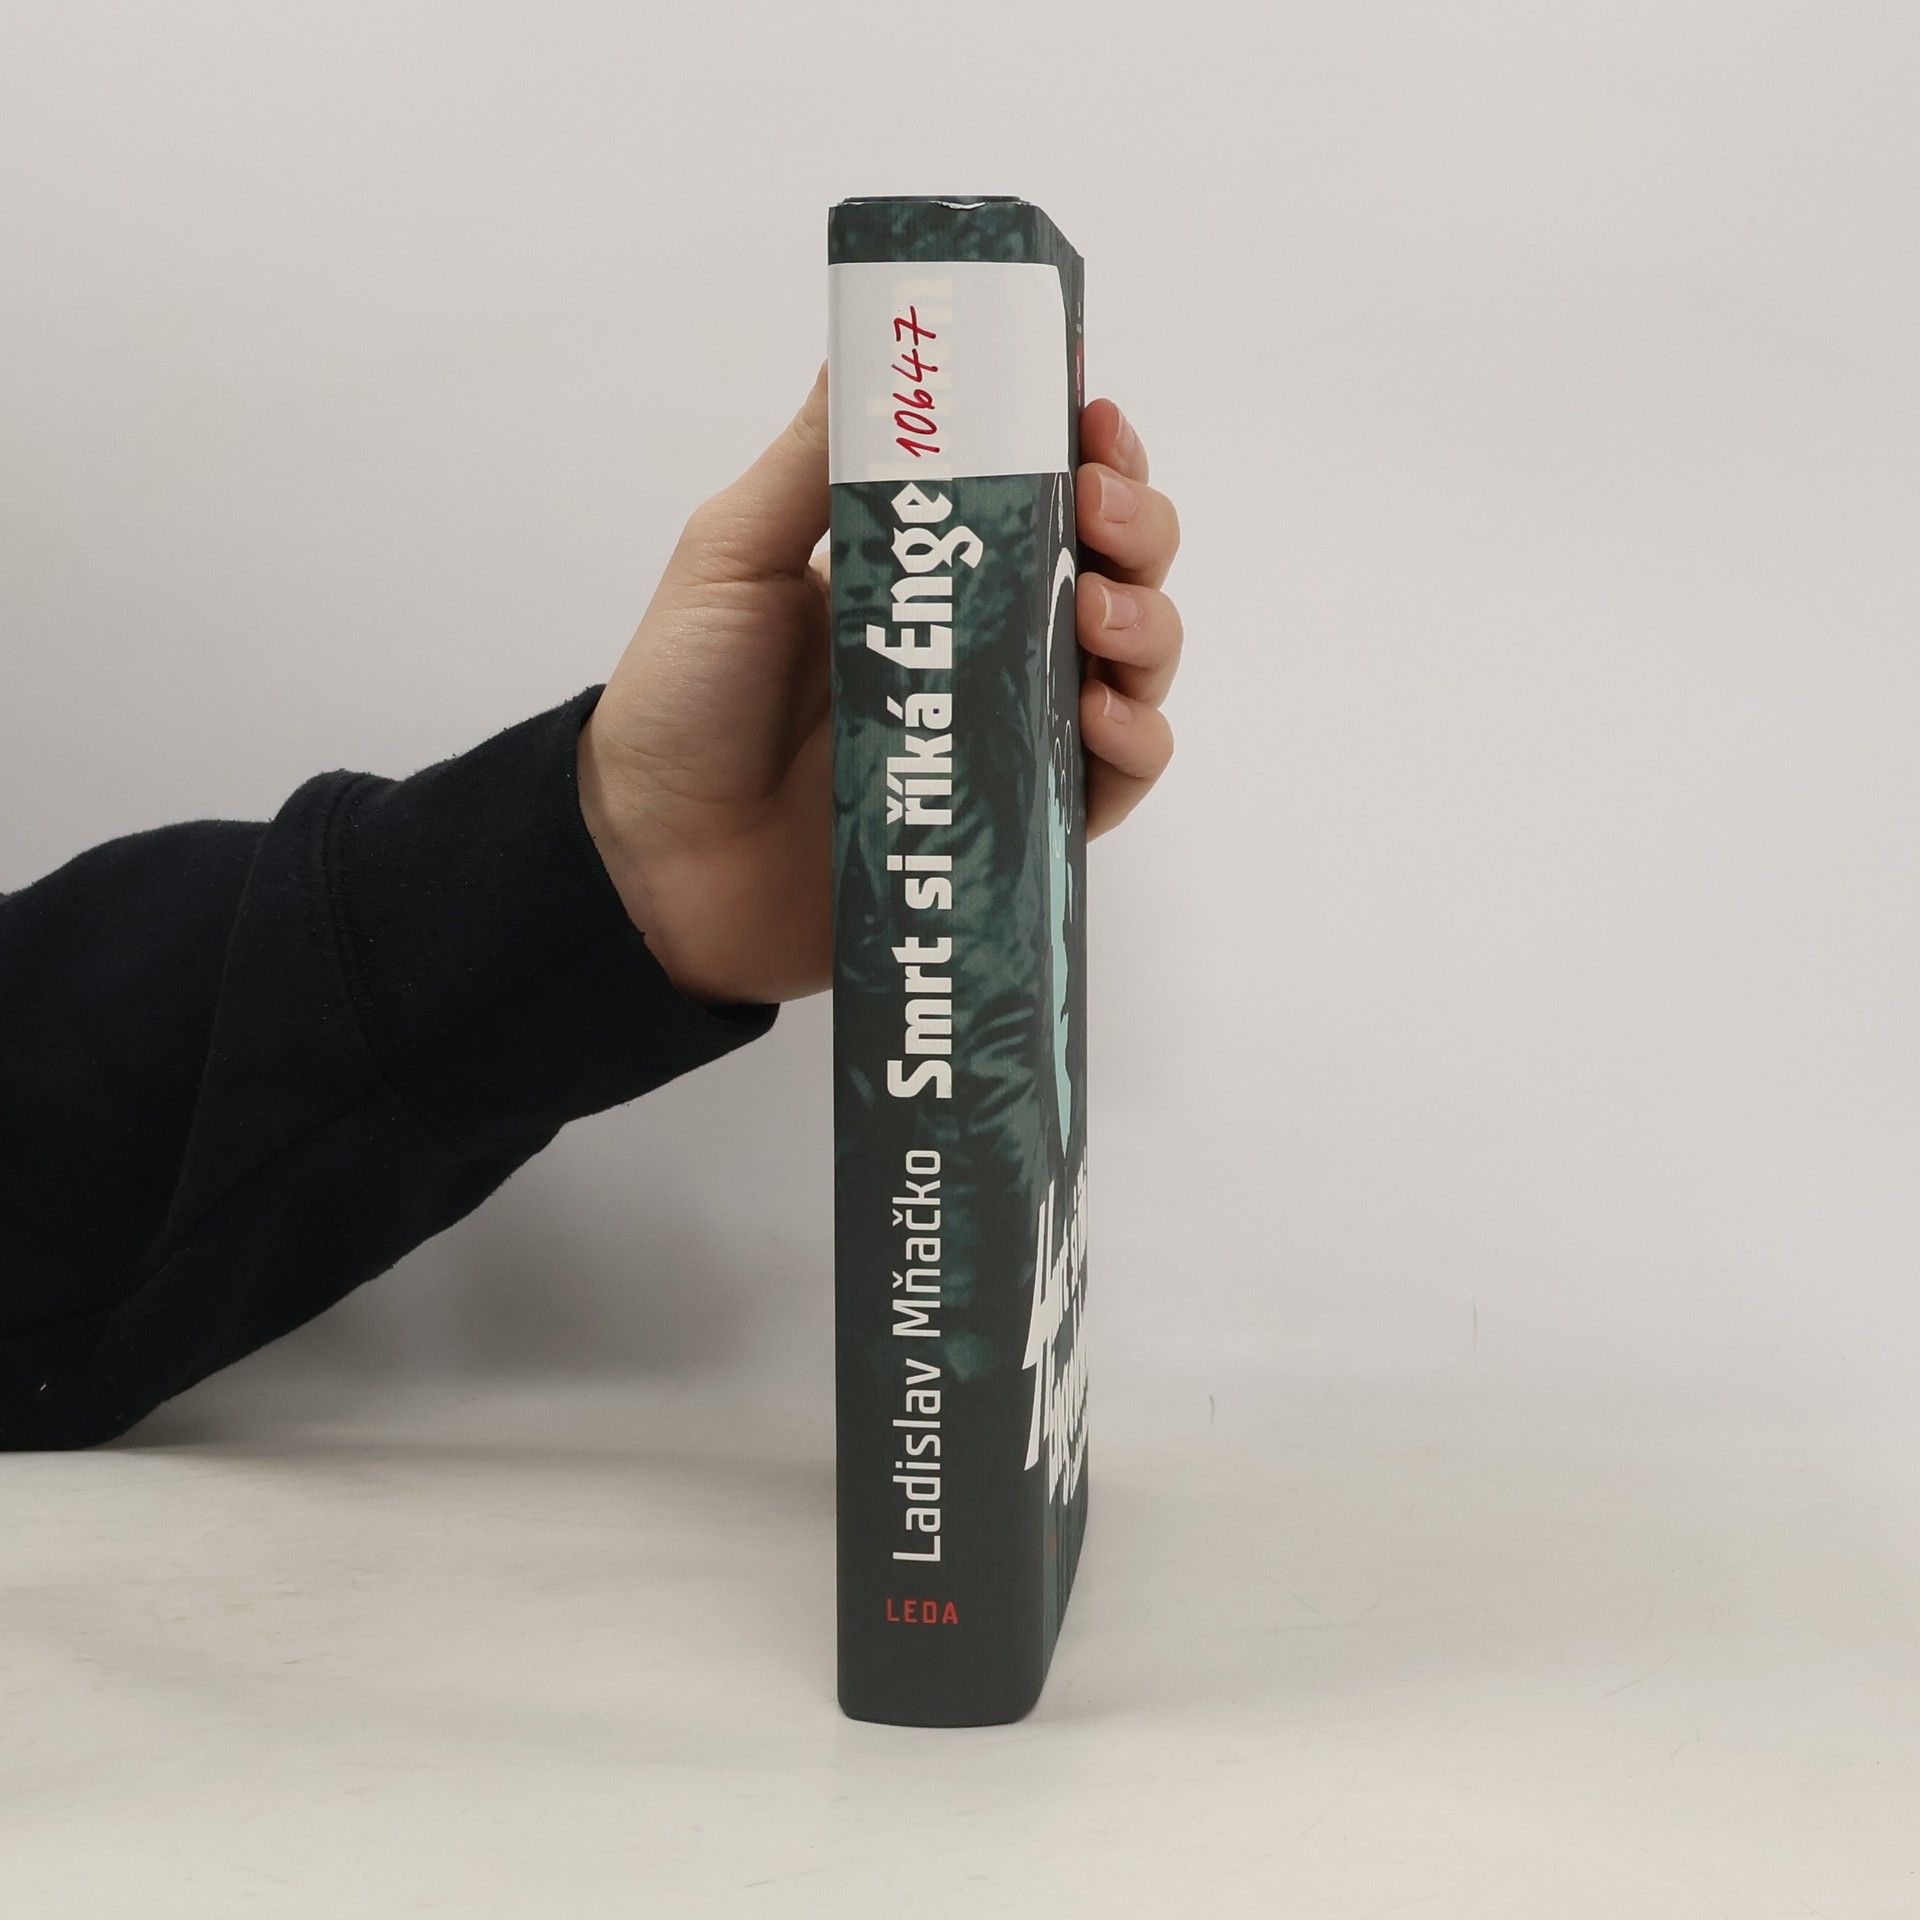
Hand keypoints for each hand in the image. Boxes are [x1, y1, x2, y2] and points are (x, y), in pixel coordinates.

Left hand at [578, 369, 1182, 1005]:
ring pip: (1133, 665)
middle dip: (1137, 523)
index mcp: (927, 566)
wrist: (653, 862)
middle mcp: (983, 644)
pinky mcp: (1014, 824)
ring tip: (1100, 614)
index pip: (1043, 490)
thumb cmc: (683, 702)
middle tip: (1099, 507)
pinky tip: (1103, 716)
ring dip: (1148, 624)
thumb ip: (812, 459)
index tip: (1093, 414)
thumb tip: (873, 336)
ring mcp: (1005, 734)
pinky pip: (1111, 782)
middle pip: (1114, 567)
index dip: (1091, 447)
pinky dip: (1135, 744)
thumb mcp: (732, 556)